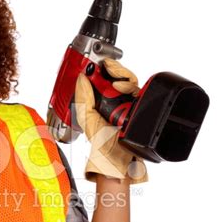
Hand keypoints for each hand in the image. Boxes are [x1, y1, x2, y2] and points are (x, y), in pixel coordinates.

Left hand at [75, 58, 147, 183]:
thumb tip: (81, 79)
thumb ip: (83, 99)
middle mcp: (116, 102)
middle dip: (112, 68)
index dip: (98, 71)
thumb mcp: (87, 119)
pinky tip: (121, 87)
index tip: (92, 64)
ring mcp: (130, 103)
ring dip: (120, 75)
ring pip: (129, 80)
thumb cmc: (104, 145)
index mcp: (102, 104)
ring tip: (113, 80)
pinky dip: (129, 83)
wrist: (119, 157)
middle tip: (105, 66)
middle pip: (117, 77)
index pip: (102, 81)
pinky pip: (139, 88)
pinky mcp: (142, 104)